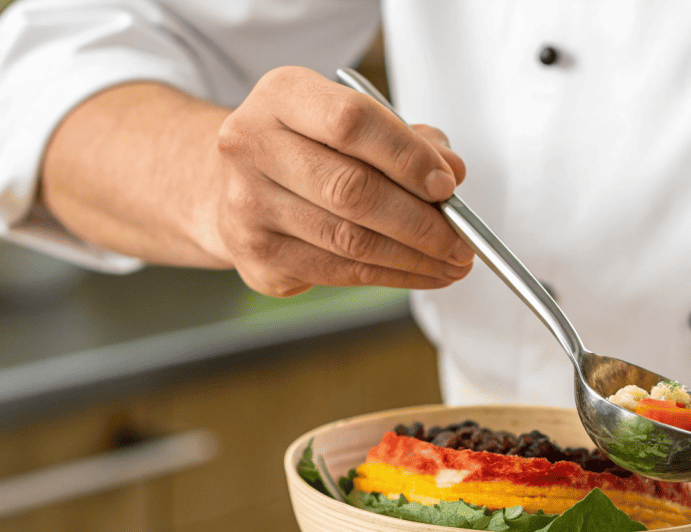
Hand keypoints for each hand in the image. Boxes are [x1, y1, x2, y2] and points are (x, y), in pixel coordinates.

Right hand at [205, 66, 472, 295]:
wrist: (229, 181)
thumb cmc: (304, 147)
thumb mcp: (349, 120)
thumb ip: (406, 139)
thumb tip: (452, 171)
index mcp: (282, 96)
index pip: (352, 122)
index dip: (408, 157)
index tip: (446, 185)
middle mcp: (253, 146)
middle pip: (352, 190)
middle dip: (420, 222)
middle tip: (461, 240)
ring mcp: (248, 204)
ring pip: (349, 240)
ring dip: (413, 258)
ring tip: (451, 262)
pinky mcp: (256, 254)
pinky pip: (338, 272)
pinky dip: (389, 276)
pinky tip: (420, 273)